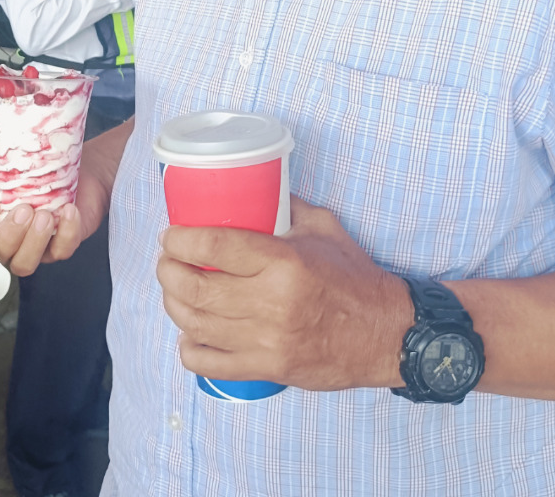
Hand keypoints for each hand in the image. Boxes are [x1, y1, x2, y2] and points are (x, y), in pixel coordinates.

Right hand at [0, 155, 112, 276]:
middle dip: (11, 234)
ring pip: (24, 265)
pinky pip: (61, 251)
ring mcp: (34, 247)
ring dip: (34, 243)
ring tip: (45, 215)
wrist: (71, 162)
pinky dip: (66, 233)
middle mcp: (7, 240)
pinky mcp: (61, 245)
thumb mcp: (2, 170)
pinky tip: (68, 211)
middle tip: (25, 208)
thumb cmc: (30, 169)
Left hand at [156, 196, 411, 390]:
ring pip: (198, 325)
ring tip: (173, 289)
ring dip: (174, 305)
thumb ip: (286, 207)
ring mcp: (268, 340)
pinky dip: (190, 350)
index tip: (170, 234)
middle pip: (197, 288)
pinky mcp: (269, 369)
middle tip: (167, 260)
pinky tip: (189, 335)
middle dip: (169, 271)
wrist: (387, 333)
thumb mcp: (323, 228)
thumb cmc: (354, 277)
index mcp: (284, 262)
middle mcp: (271, 302)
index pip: (215, 246)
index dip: (181, 239)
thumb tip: (253, 186)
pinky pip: (213, 365)